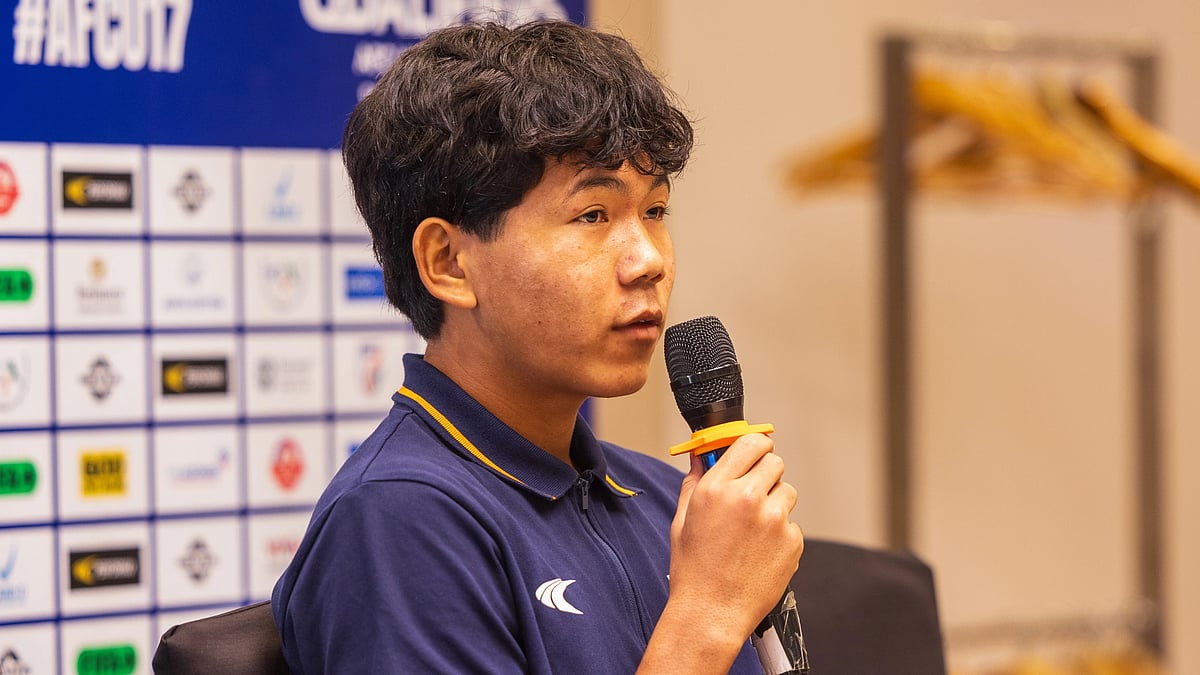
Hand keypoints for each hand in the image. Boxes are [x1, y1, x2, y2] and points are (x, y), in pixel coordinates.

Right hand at [670, 434, 803, 641]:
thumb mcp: (682, 520)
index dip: (754, 446)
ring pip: (787, 492)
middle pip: (774, 462)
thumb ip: (695, 483)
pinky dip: (780, 534)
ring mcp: (774, 520)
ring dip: (775, 503)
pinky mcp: (792, 541)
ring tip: (754, 530)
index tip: (753, 453)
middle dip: (765, 473)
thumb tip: (702, 458)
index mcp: (717, 488)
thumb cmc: (694, 571)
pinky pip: (792, 524)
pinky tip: (760, 552)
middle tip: (753, 492)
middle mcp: (748, 498)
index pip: (751, 442)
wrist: (712, 614)